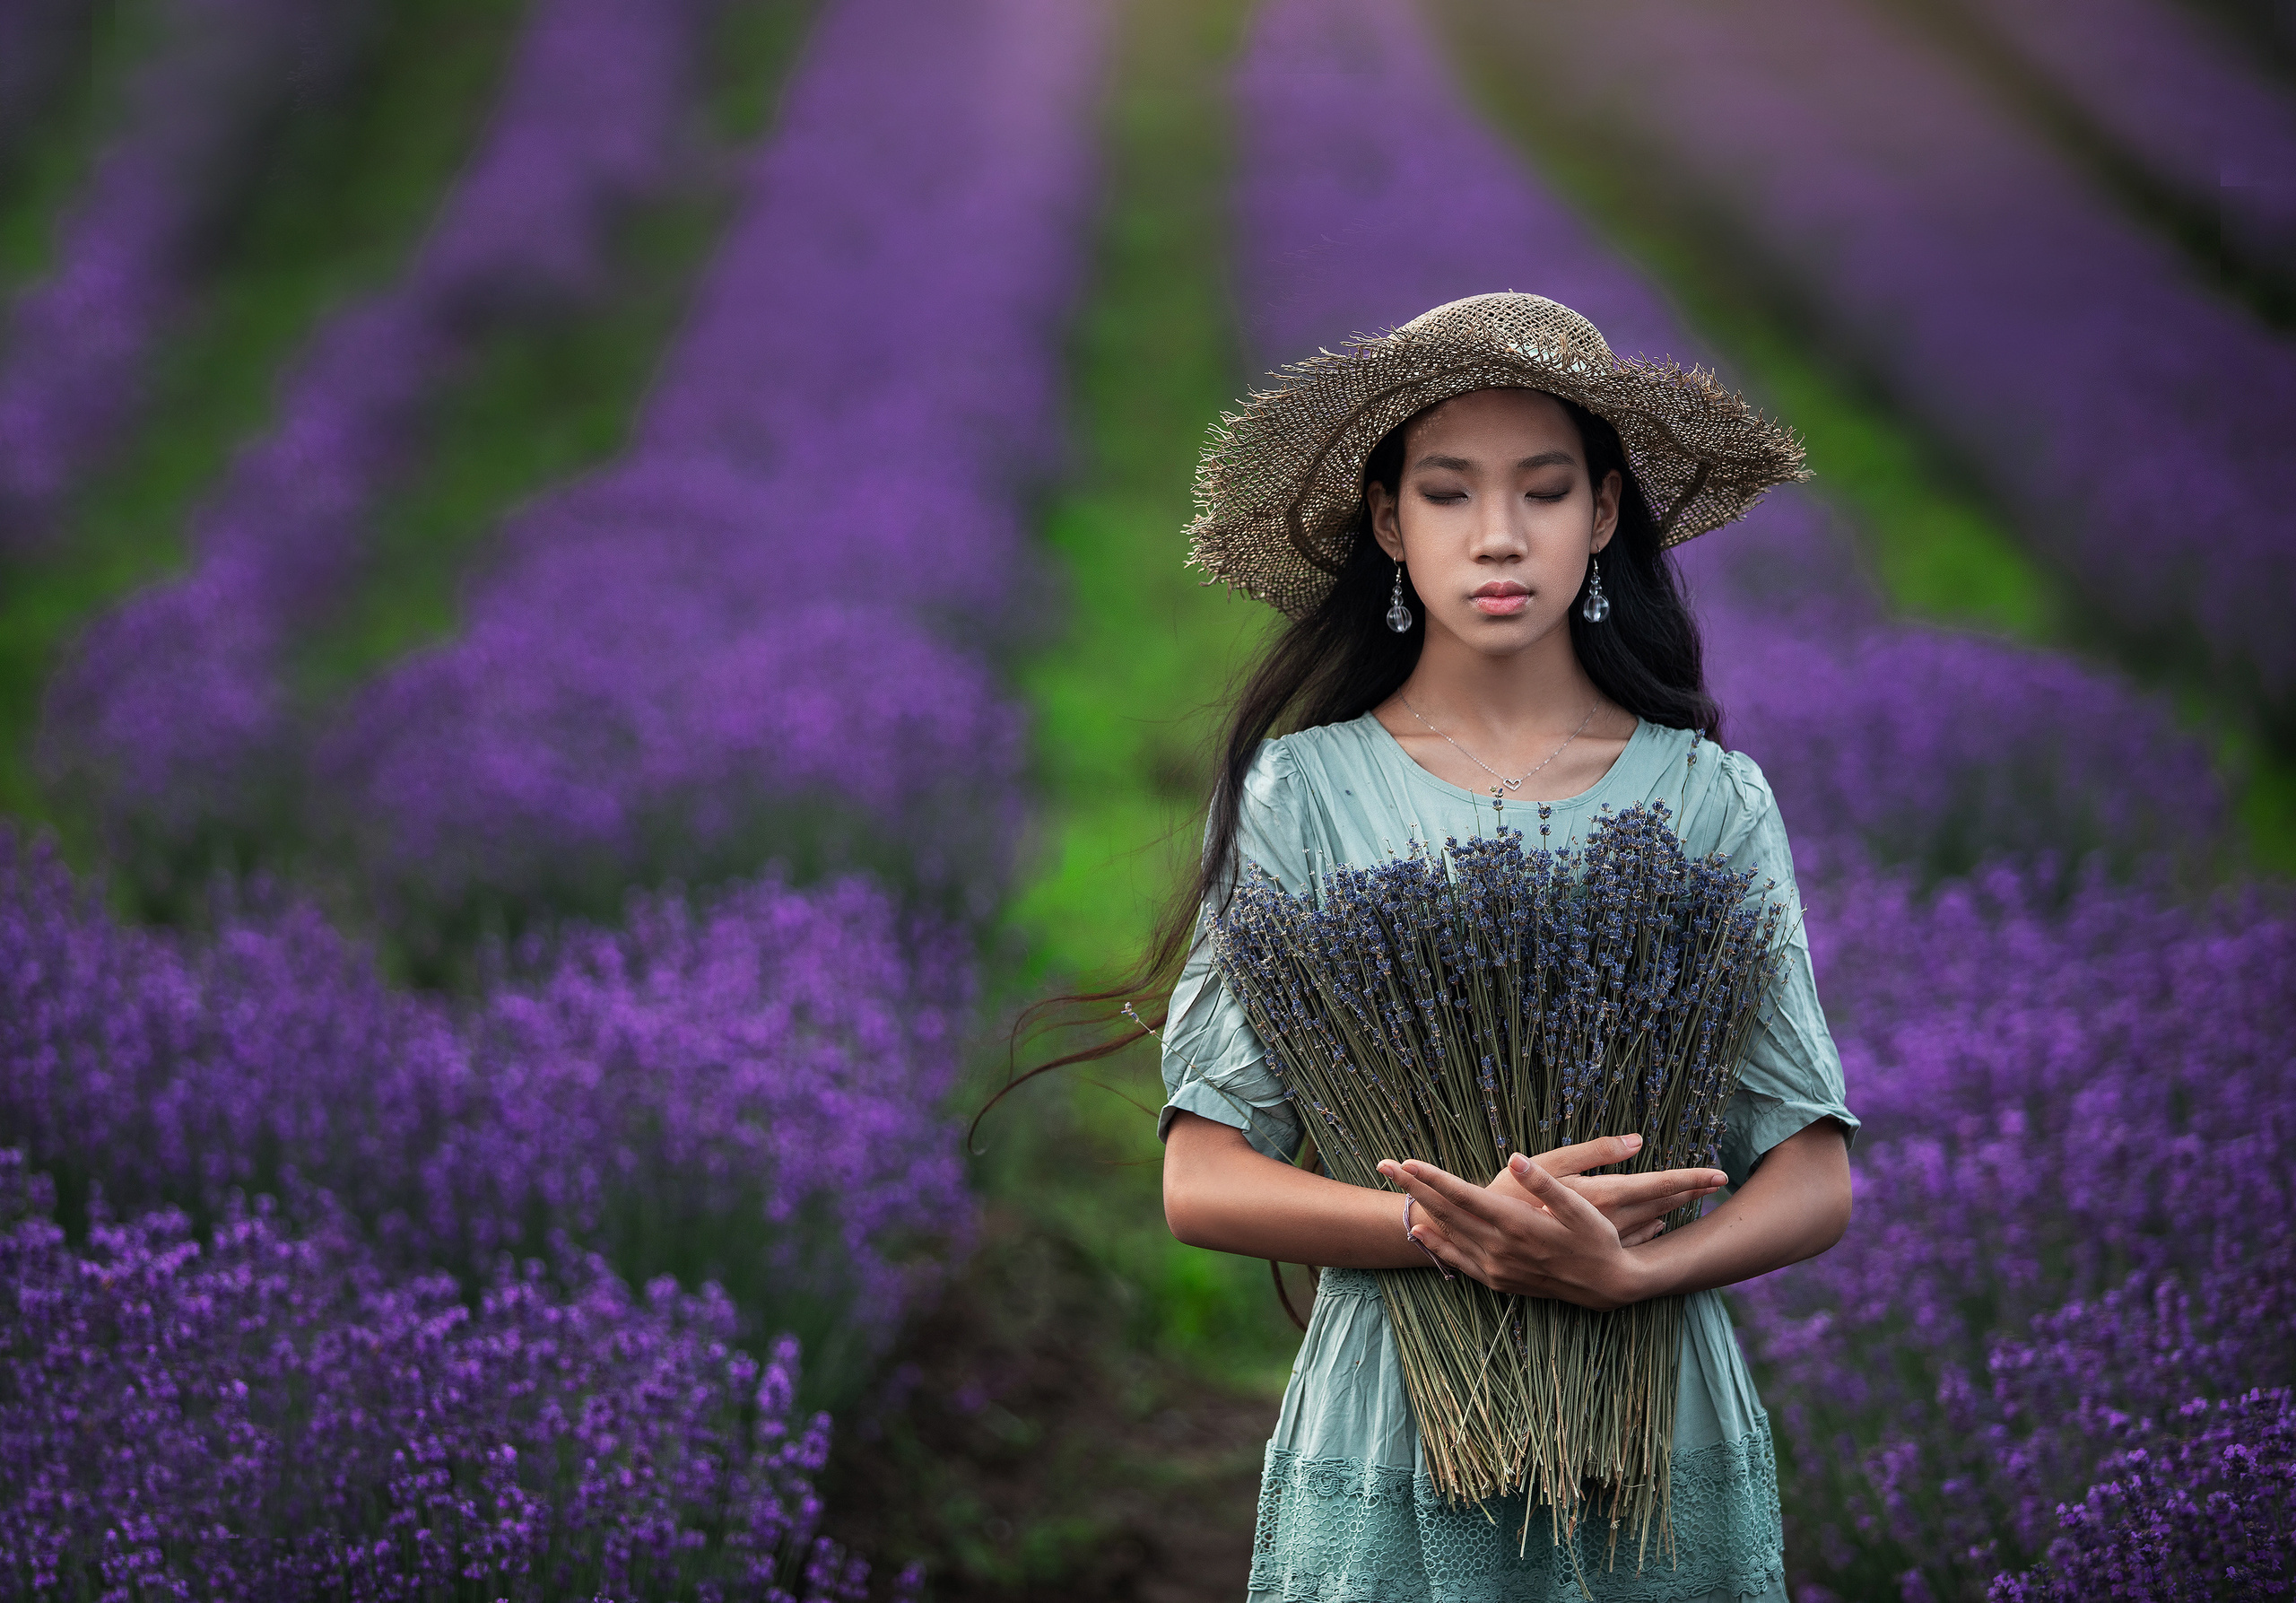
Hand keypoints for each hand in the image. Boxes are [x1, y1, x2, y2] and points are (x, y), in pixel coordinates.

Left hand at [1378, 1143, 1718, 1308]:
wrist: (1606, 1284)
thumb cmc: (1596, 1238)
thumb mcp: (1581, 1208)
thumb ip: (1546, 1184)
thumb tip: (1516, 1158)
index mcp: (1515, 1224)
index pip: (1463, 1196)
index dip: (1432, 1177)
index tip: (1406, 1161)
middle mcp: (1499, 1247)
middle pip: (1446, 1211)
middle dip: (1414, 1186)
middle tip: (1384, 1165)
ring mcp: (1496, 1266)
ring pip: (1448, 1233)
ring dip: (1421, 1209)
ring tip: (1397, 1188)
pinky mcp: (1498, 1280)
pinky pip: (1459, 1261)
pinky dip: (1438, 1246)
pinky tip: (1422, 1234)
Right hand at [1495, 1134, 1725, 1246]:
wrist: (1487, 1237)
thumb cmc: (1513, 1194)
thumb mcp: (1551, 1163)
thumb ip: (1596, 1151)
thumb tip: (1637, 1141)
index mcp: (1602, 1196)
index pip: (1658, 1186)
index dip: (1691, 1179)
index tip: (1719, 1174)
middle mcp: (1609, 1221)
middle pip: (1660, 1205)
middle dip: (1690, 1193)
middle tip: (1719, 1182)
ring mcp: (1602, 1239)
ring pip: (1649, 1223)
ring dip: (1672, 1210)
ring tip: (1696, 1198)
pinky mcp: (1589, 1248)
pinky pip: (1630, 1240)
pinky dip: (1648, 1230)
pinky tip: (1658, 1226)